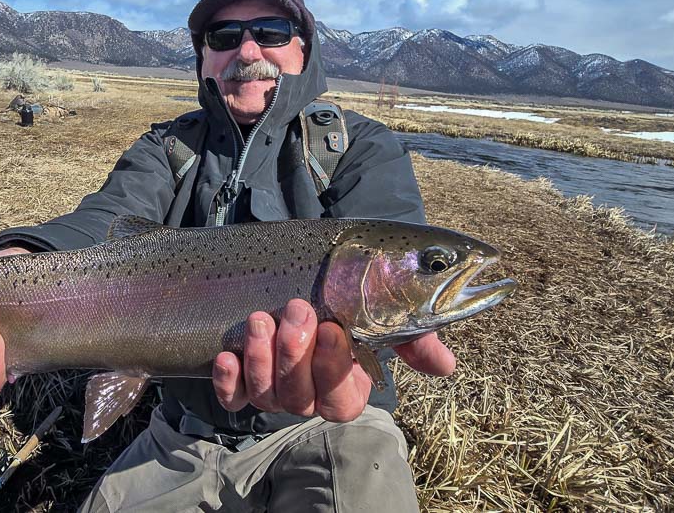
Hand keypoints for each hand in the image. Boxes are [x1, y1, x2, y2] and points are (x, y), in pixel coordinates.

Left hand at [211, 299, 455, 422]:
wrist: (314, 274)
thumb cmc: (352, 297)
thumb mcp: (385, 313)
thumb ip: (414, 338)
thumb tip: (444, 366)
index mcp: (346, 387)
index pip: (341, 399)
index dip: (335, 370)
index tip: (334, 329)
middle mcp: (309, 396)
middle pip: (299, 398)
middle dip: (295, 355)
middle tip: (297, 310)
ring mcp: (274, 390)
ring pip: (266, 396)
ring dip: (263, 359)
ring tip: (261, 319)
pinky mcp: (241, 379)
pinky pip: (232, 397)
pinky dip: (228, 381)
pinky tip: (228, 355)